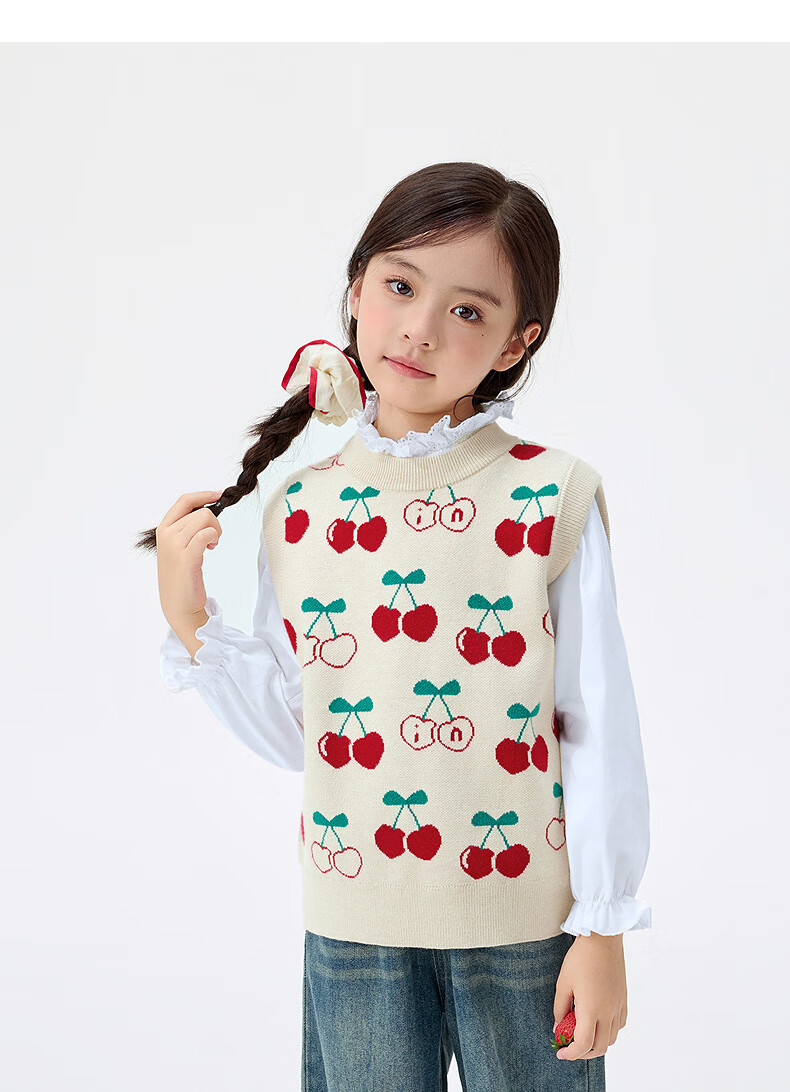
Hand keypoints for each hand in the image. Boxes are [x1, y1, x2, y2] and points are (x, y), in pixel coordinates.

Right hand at [155, 490, 223, 626]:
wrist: (178, 604)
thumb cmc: (182, 576)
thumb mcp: (178, 547)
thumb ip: (186, 529)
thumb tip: (207, 511)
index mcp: (163, 529)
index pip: (184, 501)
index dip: (203, 495)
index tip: (218, 494)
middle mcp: (166, 534)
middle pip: (200, 511)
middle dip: (214, 522)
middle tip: (213, 540)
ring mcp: (174, 545)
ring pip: (205, 519)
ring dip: (215, 531)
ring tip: (211, 545)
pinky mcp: (186, 557)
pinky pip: (207, 534)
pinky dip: (214, 537)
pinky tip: (211, 548)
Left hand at [552, 932, 627, 1060]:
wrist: (603, 938)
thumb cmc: (581, 957)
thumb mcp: (563, 982)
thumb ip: (560, 1008)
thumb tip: (558, 1026)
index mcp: (591, 1009)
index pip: (583, 1044)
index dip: (571, 1053)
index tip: (561, 1052)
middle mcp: (608, 1012)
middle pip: (600, 1047)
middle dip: (583, 1053)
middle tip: (570, 1046)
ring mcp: (618, 1006)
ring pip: (612, 1038)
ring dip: (597, 1042)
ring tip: (582, 1033)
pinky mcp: (624, 999)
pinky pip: (620, 1024)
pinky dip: (609, 1030)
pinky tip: (598, 1020)